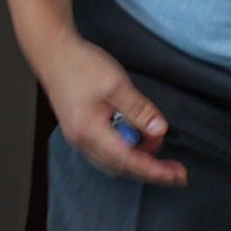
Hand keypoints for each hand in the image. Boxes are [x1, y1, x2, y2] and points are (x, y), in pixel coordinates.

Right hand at [33, 30, 184, 187]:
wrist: (54, 55)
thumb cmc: (80, 65)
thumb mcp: (117, 84)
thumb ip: (139, 110)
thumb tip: (160, 130)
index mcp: (91, 131)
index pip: (129, 160)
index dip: (155, 170)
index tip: (177, 176)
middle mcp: (83, 141)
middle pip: (121, 167)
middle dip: (150, 168)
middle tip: (175, 167)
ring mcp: (79, 139)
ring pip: (113, 162)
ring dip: (137, 160)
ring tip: (156, 145)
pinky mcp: (80, 132)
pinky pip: (105, 153)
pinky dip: (125, 153)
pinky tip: (136, 142)